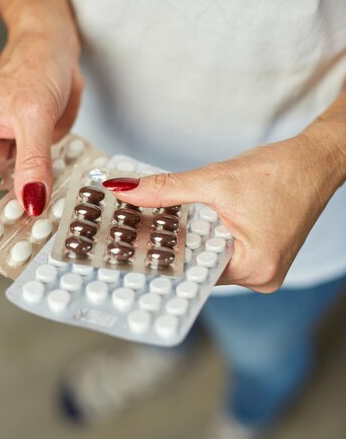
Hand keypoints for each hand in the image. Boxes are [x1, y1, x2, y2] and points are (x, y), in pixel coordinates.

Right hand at [0, 30, 82, 223]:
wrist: (56, 46)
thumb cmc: (32, 65)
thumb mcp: (32, 115)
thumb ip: (32, 160)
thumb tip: (31, 200)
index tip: (2, 236)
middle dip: (12, 216)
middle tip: (36, 238)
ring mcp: (15, 151)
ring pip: (20, 189)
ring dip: (35, 205)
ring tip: (54, 224)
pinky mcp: (38, 149)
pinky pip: (42, 177)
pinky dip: (53, 190)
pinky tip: (66, 201)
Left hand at [103, 133, 341, 291]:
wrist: (314, 161)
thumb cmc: (279, 171)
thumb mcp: (215, 180)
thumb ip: (167, 189)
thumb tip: (124, 189)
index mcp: (254, 268)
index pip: (192, 269)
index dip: (160, 254)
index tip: (130, 244)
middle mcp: (260, 277)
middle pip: (200, 266)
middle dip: (171, 246)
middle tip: (133, 232)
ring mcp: (263, 270)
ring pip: (210, 259)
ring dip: (188, 241)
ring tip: (154, 225)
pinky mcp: (262, 257)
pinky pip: (224, 253)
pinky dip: (206, 238)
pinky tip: (186, 225)